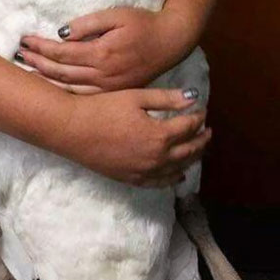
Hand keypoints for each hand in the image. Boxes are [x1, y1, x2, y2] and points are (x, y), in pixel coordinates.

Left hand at [18, 6, 192, 92]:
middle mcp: (103, 74)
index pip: (61, 52)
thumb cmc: (143, 23)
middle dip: (37, 64)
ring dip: (46, 81)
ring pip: (69, 89)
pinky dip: (64, 93)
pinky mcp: (115, 92)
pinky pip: (84, 97)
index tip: (24, 41)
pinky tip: (52, 89)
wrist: (171, 42)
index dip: (40, 47)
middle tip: (19, 56)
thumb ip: (88, 24)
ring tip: (27, 74)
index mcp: (101, 53)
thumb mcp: (116, 15)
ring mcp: (109, 87)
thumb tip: (61, 34)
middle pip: (60, 72)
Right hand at [64, 87, 209, 187]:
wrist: (72, 129)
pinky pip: (160, 183)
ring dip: (191, 158)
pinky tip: (178, 174)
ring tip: (198, 149)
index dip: (198, 118)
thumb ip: (166, 99)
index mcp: (160, 135)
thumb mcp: (135, 97)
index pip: (189, 127)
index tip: (202, 110)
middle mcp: (157, 158)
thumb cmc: (102, 108)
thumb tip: (193, 98)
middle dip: (201, 140)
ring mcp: (144, 172)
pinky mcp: (131, 179)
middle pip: (189, 151)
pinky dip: (173, 178)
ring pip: (178, 169)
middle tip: (207, 131)